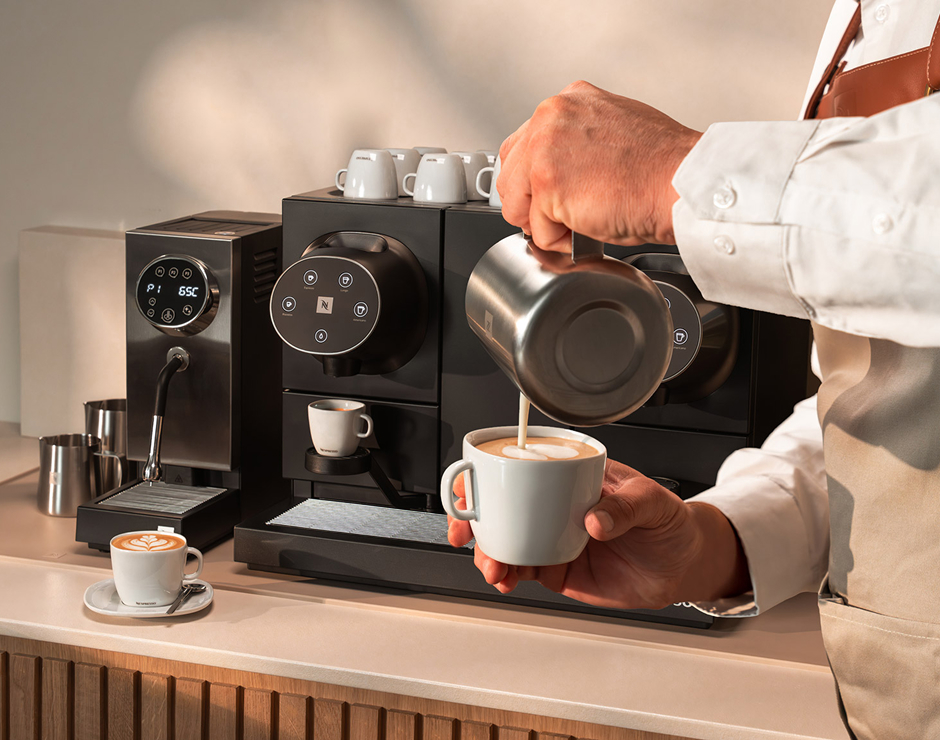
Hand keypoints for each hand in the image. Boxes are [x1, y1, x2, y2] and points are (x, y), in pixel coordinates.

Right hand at [447, 459, 748, 609]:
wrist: (682, 564)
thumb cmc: (668, 520)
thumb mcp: (652, 502)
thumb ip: (625, 508)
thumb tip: (594, 520)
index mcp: (570, 476)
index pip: (520, 466)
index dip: (486, 475)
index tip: (470, 488)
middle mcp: (554, 504)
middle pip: (500, 505)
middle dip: (473, 519)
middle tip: (466, 534)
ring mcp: (552, 535)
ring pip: (505, 540)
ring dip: (489, 552)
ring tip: (494, 567)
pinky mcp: (557, 567)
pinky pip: (523, 568)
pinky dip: (508, 574)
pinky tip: (506, 580)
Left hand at [497, 80, 701, 252]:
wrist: (682, 181)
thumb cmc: (662, 167)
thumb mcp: (612, 132)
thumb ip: (577, 143)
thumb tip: (561, 171)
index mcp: (568, 102)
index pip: (522, 146)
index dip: (532, 181)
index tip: (550, 196)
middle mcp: (550, 117)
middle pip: (509, 175)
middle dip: (530, 205)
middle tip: (560, 218)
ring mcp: (544, 150)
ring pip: (516, 203)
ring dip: (544, 223)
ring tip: (580, 222)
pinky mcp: (547, 185)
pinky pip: (537, 230)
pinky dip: (560, 241)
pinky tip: (588, 228)